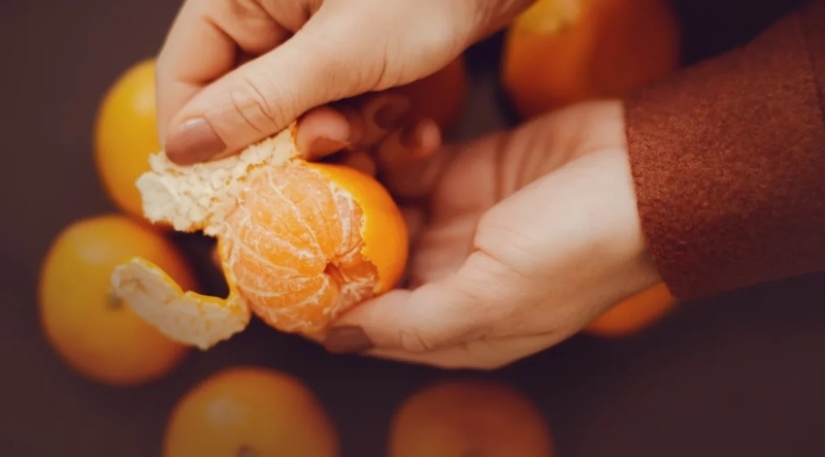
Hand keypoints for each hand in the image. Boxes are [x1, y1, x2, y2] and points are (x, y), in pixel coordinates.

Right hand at [155, 0, 533, 164]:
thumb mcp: (339, 51)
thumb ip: (260, 101)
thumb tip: (183, 148)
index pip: (185, 76)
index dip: (203, 140)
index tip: (233, 191)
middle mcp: (270, 13)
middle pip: (247, 104)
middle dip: (298, 139)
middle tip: (340, 141)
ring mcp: (317, 34)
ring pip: (303, 115)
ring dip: (348, 135)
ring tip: (389, 120)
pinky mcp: (359, 52)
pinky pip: (346, 106)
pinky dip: (377, 124)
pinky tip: (414, 126)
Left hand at [305, 99, 661, 369]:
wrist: (646, 171)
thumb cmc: (581, 249)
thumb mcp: (493, 299)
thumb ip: (412, 325)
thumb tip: (335, 340)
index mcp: (457, 325)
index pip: (371, 326)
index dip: (323, 304)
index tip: (278, 274)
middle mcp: (449, 278)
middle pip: (367, 262)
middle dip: (331, 232)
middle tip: (294, 196)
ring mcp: (455, 223)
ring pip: (378, 208)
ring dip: (358, 183)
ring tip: (344, 152)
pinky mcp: (463, 173)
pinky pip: (406, 165)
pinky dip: (394, 151)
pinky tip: (401, 138)